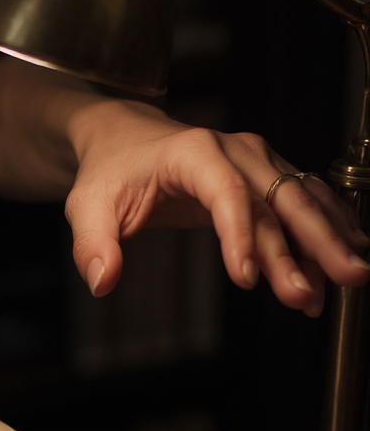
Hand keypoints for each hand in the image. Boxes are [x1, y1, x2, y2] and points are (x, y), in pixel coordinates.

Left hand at [0, 57, 369, 314]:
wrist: (124, 142)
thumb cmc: (108, 173)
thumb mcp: (87, 207)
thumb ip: (93, 245)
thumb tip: (103, 281)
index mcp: (192, 153)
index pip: (226, 194)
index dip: (242, 236)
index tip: (248, 279)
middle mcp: (235, 151)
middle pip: (279, 198)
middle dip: (306, 245)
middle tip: (322, 288)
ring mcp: (257, 162)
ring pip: (300, 203)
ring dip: (324, 244)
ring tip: (344, 284)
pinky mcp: (266, 178)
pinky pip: (303, 204)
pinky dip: (324, 233)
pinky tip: (338, 263)